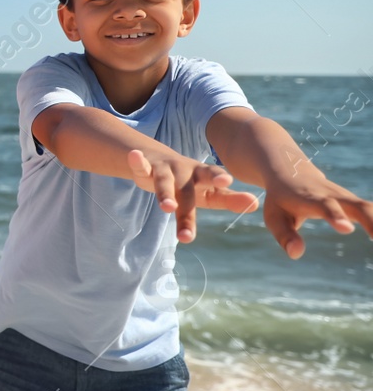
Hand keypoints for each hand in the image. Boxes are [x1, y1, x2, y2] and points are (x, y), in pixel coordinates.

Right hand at [127, 149, 259, 242]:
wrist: (158, 160)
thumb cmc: (189, 182)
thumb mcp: (209, 192)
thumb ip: (230, 198)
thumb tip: (256, 204)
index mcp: (202, 176)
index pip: (213, 178)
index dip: (220, 179)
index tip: (229, 183)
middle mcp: (184, 170)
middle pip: (186, 191)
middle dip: (187, 211)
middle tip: (188, 234)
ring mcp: (164, 169)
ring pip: (164, 182)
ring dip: (164, 193)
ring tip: (167, 207)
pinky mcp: (145, 168)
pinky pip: (140, 165)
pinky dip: (137, 161)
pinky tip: (134, 156)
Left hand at [258, 166, 372, 259]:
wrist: (291, 171)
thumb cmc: (280, 199)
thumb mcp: (274, 216)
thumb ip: (285, 235)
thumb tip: (296, 254)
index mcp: (311, 198)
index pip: (325, 206)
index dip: (336, 216)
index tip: (347, 229)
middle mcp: (333, 196)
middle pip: (358, 206)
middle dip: (372, 222)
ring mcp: (347, 199)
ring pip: (370, 209)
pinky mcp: (355, 204)